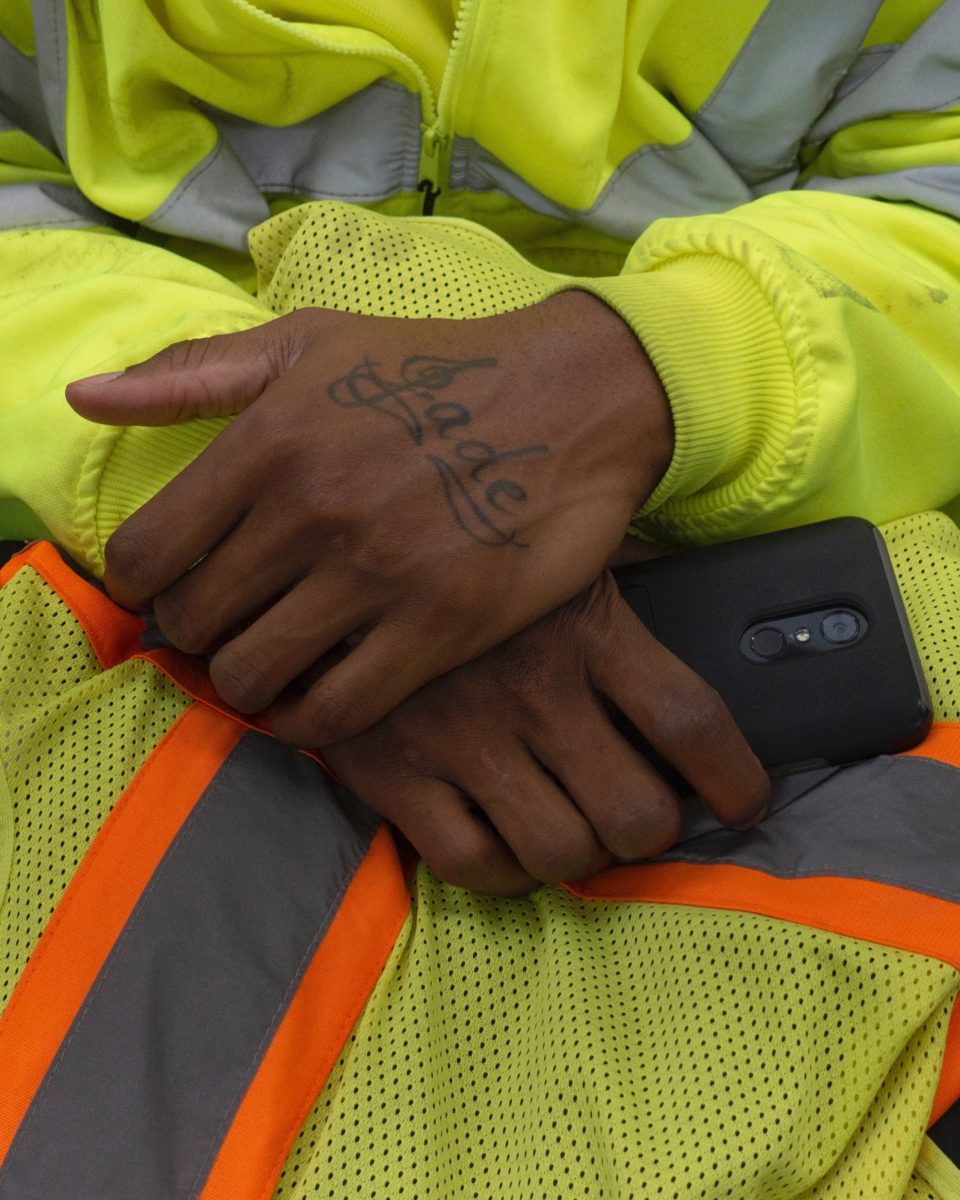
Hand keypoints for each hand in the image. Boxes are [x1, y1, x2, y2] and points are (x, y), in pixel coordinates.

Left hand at [66, 293, 671, 743]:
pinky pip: (335, 709)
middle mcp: (310, 511)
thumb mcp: (311, 342)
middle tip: (235, 624)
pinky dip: (311, 716)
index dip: (146, 587)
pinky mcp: (437, 628)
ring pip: (252, 676)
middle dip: (200, 634)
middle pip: (193, 625)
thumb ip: (193, 373)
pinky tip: (321, 691)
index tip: (178, 588)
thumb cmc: (435, 368)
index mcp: (267, 441)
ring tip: (275, 658)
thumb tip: (82, 396)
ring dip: (250, 680)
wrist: (574, 400)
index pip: (144, 558)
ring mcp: (374, 575)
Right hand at [324, 571, 769, 894]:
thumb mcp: (548, 545)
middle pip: (637, 811)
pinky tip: (505, 844)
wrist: (321, 557)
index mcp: (584, 626)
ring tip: (575, 830)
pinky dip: (503, 873)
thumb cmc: (453, 552)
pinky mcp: (396, 772)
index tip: (743, 801)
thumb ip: (617, 577)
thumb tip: (691, 599)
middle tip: (639, 815)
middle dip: (651, 831)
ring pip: (562, 852)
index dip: (735, 779)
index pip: (691, 721)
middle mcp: (533, 690)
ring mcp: (463, 738)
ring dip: (582, 856)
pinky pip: (472, 865)